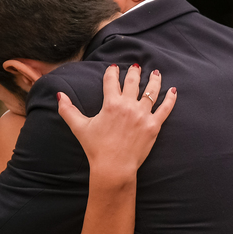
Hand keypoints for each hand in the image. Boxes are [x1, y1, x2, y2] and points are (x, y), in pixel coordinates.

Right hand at [58, 64, 176, 181]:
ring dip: (154, 80)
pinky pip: (165, 109)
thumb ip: (68, 110)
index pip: (112, 81)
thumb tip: (59, 94)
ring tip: (155, 73)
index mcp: (110, 104)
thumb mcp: (79, 127)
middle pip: (133, 82)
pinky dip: (170, 98)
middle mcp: (128, 106)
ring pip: (151, 92)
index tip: (114, 68)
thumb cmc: (96, 147)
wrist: (114, 167)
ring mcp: (143, 115)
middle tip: (135, 66)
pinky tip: (173, 90)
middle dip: (133, 72)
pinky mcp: (154, 126)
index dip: (112, 72)